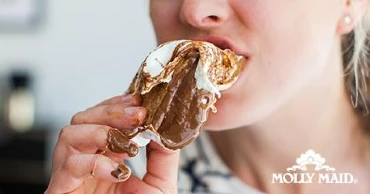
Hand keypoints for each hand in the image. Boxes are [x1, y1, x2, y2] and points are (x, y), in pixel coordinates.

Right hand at [45, 94, 179, 193]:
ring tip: (127, 146)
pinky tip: (117, 171)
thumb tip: (167, 129)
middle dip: (110, 112)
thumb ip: (163, 157)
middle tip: (137, 114)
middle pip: (82, 119)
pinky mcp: (61, 191)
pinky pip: (68, 166)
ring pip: (68, 135)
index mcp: (106, 157)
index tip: (140, 102)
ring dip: (99, 132)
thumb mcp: (160, 186)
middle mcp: (86, 162)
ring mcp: (71, 176)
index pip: (103, 119)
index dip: (118, 105)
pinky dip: (94, 162)